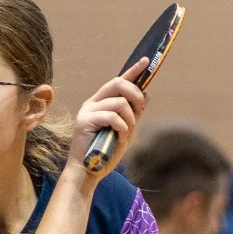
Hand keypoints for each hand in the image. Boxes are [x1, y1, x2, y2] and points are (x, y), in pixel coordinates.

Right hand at [66, 57, 149, 180]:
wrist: (87, 171)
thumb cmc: (105, 153)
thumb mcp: (126, 131)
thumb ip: (134, 114)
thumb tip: (148, 95)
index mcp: (102, 103)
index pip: (119, 81)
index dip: (133, 71)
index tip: (146, 61)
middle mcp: (93, 103)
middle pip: (118, 83)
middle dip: (135, 95)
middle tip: (139, 111)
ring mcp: (87, 111)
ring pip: (119, 102)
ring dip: (130, 119)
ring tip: (125, 134)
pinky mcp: (84, 120)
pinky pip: (112, 116)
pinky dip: (122, 128)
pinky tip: (118, 138)